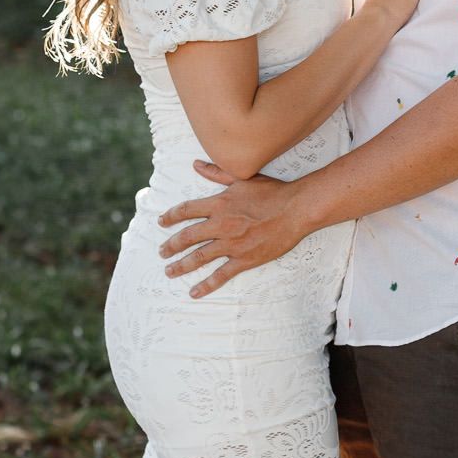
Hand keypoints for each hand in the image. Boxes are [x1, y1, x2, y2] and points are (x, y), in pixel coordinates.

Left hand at [158, 164, 305, 295]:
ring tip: (170, 271)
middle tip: (161, 252)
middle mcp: (221, 224)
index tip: (161, 222)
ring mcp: (232, 244)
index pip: (186, 210)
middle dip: (171, 246)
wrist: (296, 209)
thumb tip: (196, 164)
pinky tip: (194, 292)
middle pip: (187, 237)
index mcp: (219, 204)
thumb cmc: (272, 192)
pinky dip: (206, 285)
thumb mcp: (242, 178)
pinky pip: (221, 275)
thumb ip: (216, 173)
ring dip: (181, 266)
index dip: (171, 216)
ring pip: (199, 257)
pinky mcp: (244, 259)